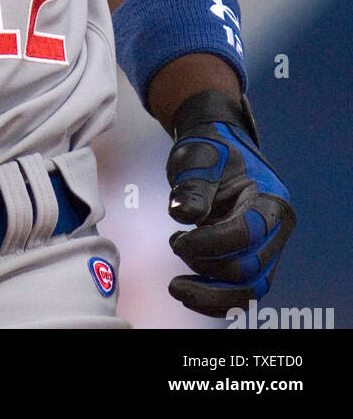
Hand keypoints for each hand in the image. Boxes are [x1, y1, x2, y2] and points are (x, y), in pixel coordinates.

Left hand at [166, 89, 295, 317]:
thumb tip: (182, 214)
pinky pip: (241, 294)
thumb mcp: (198, 157)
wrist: (218, 152)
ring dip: (210, 295)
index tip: (177, 239)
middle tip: (175, 244)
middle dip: (205, 265)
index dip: (211, 243)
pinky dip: (214, 301)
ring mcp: (268, 250)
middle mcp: (276, 230)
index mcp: (271, 199)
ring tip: (176, 286)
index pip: (247, 232)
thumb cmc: (209, 151)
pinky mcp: (254, 263)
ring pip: (249, 290)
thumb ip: (193, 185)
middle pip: (249, 267)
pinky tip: (187, 294)